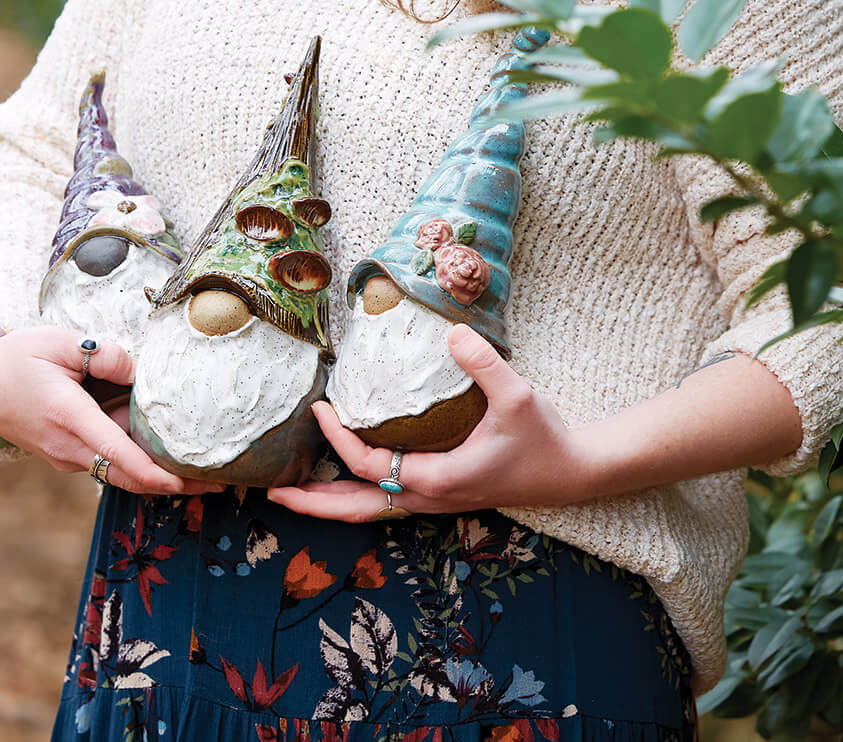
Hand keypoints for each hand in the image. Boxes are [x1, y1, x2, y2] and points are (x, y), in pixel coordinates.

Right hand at [0, 326, 222, 495]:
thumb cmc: (20, 357)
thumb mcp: (59, 341)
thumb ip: (103, 354)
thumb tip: (140, 371)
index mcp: (68, 417)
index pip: (118, 454)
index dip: (155, 473)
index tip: (188, 483)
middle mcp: (68, 447)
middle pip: (127, 477)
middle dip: (173, 486)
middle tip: (220, 485)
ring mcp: (67, 456)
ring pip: (119, 474)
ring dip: (160, 479)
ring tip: (207, 477)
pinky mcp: (68, 455)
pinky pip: (108, 464)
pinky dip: (140, 467)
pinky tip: (170, 459)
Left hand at [268, 325, 593, 520]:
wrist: (573, 472)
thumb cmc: (543, 438)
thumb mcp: (517, 396)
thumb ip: (485, 364)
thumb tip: (454, 332)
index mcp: (438, 479)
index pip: (370, 465)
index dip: (339, 440)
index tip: (318, 410)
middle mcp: (429, 497)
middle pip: (356, 508)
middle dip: (313, 502)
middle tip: (270, 491)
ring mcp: (434, 500)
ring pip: (369, 510)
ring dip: (329, 502)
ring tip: (292, 491)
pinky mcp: (441, 492)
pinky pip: (385, 500)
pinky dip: (355, 494)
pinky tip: (344, 476)